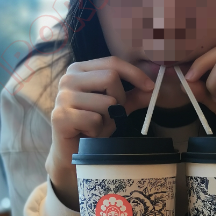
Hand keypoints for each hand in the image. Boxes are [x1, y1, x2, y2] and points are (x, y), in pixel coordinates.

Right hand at [46, 57, 154, 208]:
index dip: (134, 74)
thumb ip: (133, 96)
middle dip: (120, 100)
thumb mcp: (116, 108)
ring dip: (108, 119)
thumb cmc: (92, 125)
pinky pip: (95, 120)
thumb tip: (154, 88)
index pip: (112, 63)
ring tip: (97, 126)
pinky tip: (88, 133)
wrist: (72, 152)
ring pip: (106, 102)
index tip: (150, 87)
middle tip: (112, 115)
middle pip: (111, 78)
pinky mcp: (61, 117)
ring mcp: (62, 97)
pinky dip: (98, 130)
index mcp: (80, 70)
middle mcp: (68, 78)